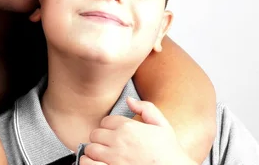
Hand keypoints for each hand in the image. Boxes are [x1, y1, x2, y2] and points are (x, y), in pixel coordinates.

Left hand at [80, 97, 195, 164]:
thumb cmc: (169, 152)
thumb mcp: (163, 126)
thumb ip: (146, 108)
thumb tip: (129, 99)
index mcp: (128, 127)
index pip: (106, 121)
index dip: (110, 128)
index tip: (115, 135)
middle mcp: (118, 141)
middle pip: (95, 134)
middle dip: (101, 139)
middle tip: (109, 146)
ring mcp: (113, 157)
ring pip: (90, 149)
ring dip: (95, 152)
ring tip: (104, 155)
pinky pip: (89, 164)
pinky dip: (90, 162)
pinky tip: (99, 163)